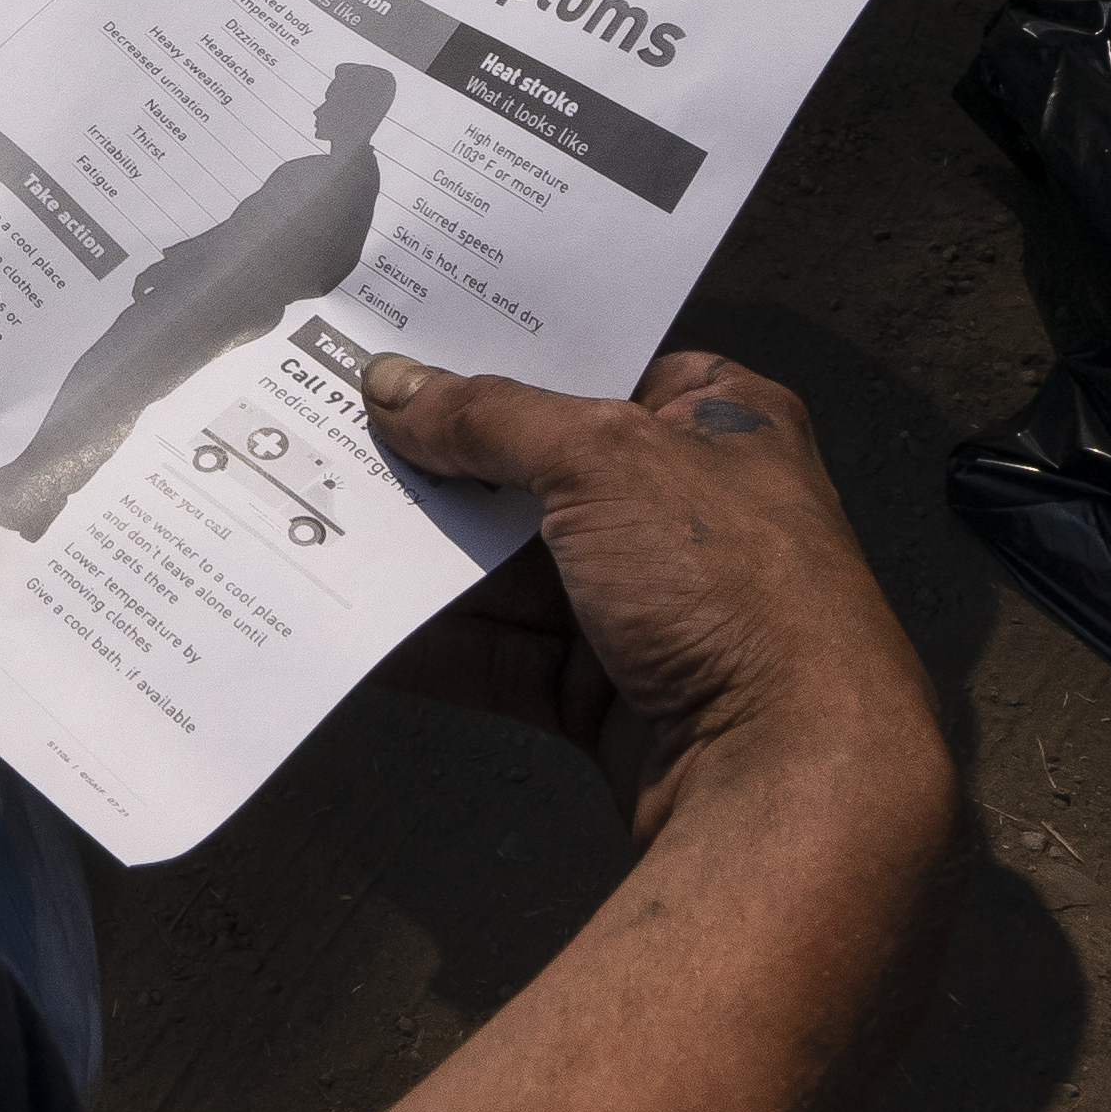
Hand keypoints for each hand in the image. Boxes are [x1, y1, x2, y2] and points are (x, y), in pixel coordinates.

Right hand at [363, 350, 938, 842]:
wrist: (785, 776)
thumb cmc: (727, 583)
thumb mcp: (603, 460)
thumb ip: (489, 418)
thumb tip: (390, 383)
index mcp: (723, 425)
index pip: (608, 364)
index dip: (517, 351)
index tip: (418, 335)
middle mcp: (689, 509)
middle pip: (542, 467)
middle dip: (448, 456)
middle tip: (340, 417)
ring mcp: (648, 604)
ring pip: (513, 564)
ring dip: (431, 548)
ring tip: (325, 509)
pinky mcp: (607, 688)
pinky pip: (506, 650)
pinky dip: (438, 639)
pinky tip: (361, 613)